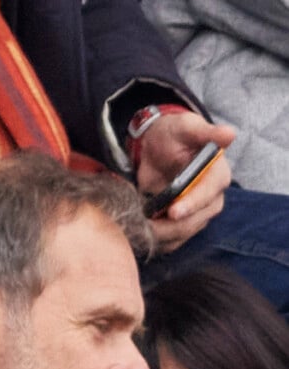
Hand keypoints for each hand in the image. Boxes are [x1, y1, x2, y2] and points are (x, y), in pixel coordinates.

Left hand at [137, 111, 235, 253]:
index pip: (207, 196)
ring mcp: (197, 215)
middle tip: (145, 227)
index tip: (174, 212)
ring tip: (138, 230)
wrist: (156, 147)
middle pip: (194, 221)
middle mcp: (211, 199)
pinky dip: (157, 241)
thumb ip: (204, 132)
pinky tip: (141, 235)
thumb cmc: (173, 135)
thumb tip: (228, 133)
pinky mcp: (182, 225)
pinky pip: (172, 240)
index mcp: (217, 176)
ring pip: (182, 234)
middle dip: (170, 227)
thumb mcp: (186, 127)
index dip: (191, 205)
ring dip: (160, 236)